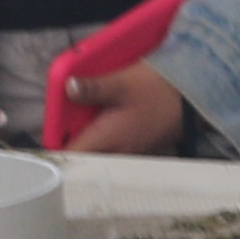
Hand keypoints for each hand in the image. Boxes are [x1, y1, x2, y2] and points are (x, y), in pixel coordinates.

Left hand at [59, 60, 193, 155]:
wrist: (195, 97)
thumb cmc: (158, 90)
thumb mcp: (122, 82)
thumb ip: (93, 87)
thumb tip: (67, 87)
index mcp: (107, 139)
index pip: (71, 156)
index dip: (53, 150)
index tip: (44, 138)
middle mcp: (116, 150)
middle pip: (82, 155)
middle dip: (68, 140)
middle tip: (59, 122)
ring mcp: (128, 150)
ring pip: (97, 151)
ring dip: (86, 137)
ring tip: (76, 118)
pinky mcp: (138, 144)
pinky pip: (112, 146)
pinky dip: (103, 135)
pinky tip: (102, 117)